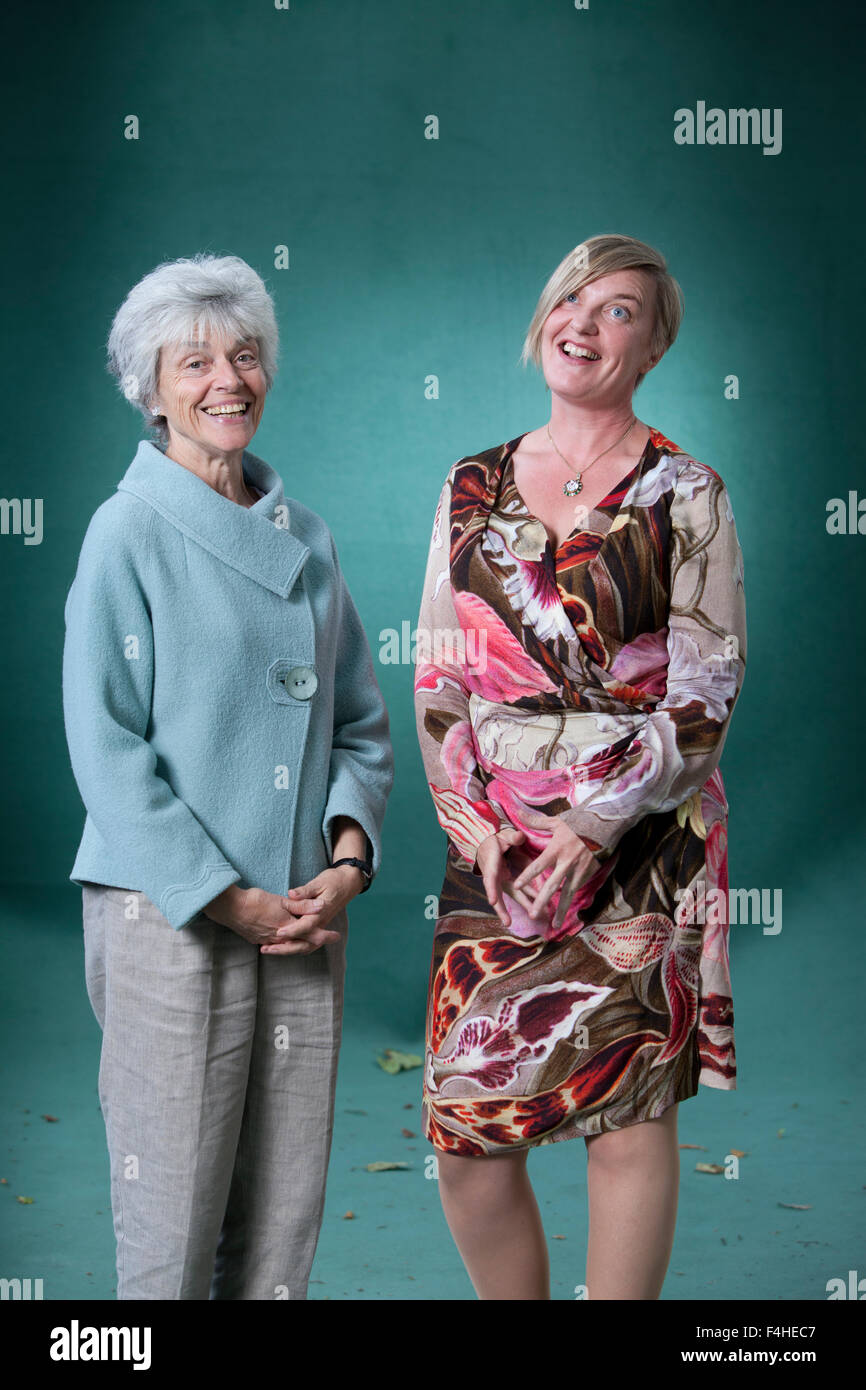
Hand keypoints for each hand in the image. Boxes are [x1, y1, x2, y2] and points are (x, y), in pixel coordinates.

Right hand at [202, 877, 345, 955]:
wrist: (230, 908)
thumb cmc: (256, 901)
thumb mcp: (282, 901)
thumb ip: (303, 905)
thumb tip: (322, 907)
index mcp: (288, 928)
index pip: (312, 935)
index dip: (325, 935)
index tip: (336, 935)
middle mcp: (279, 938)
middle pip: (301, 945)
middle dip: (315, 942)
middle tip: (327, 938)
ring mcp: (267, 941)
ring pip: (288, 946)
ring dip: (299, 943)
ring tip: (308, 939)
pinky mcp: (257, 939)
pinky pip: (275, 945)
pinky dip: (285, 943)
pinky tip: (284, 938)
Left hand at [263, 863, 364, 955]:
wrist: (349, 883)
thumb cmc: (334, 881)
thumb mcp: (319, 882)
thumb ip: (305, 891)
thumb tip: (291, 894)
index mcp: (321, 912)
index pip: (306, 926)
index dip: (292, 930)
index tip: (278, 932)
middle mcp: (321, 923)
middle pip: (304, 943)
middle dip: (285, 948)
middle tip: (266, 949)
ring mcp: (320, 926)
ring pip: (305, 946)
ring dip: (287, 950)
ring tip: (268, 949)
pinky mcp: (317, 927)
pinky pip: (306, 942)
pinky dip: (292, 946)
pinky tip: (278, 945)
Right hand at [475, 826, 538, 927]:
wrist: (488, 843)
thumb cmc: (495, 839)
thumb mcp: (502, 834)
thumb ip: (511, 837)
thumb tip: (519, 836)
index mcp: (491, 863)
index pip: (490, 878)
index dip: (492, 889)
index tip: (492, 901)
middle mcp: (495, 875)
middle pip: (497, 895)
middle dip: (501, 909)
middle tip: (507, 922)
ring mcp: (502, 880)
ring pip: (509, 896)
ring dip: (519, 906)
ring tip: (529, 918)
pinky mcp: (509, 881)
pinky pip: (518, 891)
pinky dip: (526, 899)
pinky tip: (536, 908)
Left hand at [510, 820, 600, 923]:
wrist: (605, 826)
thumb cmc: (578, 822)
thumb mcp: (557, 821)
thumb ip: (535, 821)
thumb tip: (517, 812)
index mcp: (557, 849)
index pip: (539, 865)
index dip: (527, 876)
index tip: (517, 886)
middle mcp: (567, 862)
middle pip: (552, 885)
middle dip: (542, 901)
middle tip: (533, 914)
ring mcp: (579, 870)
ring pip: (568, 893)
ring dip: (561, 910)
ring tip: (554, 924)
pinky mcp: (588, 874)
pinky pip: (576, 889)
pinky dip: (571, 901)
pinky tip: (565, 913)